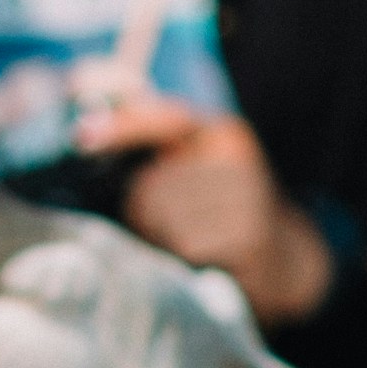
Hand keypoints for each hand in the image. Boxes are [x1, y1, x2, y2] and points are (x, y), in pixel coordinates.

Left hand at [91, 99, 330, 324]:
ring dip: (169, 242)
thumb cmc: (220, 216)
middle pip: (152, 188)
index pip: (166, 118)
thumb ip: (148, 145)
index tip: (81, 135)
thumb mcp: (194, 174)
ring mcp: (247, 197)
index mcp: (220, 134)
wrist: (285, 262)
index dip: (122, 125)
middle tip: (183, 227)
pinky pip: (189, 250)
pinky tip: (213, 261)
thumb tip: (85, 105)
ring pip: (166, 223)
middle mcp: (237, 158)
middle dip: (150, 217)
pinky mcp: (251, 237)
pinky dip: (190, 263)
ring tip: (200, 244)